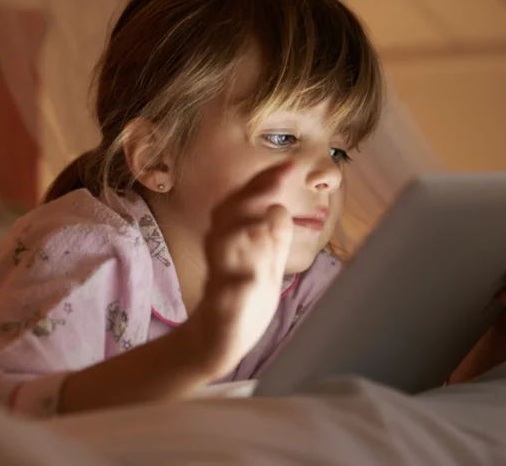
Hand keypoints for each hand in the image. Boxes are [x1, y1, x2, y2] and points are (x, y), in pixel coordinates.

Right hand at [179, 162, 293, 378]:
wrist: (215, 342)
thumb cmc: (241, 299)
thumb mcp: (264, 264)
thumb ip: (272, 238)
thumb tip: (280, 209)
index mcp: (233, 240)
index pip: (246, 204)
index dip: (265, 183)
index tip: (289, 164)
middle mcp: (224, 255)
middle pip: (233, 217)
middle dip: (256, 195)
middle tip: (283, 174)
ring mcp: (222, 282)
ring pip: (227, 250)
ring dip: (247, 230)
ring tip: (272, 213)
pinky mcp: (224, 311)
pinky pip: (229, 296)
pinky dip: (239, 287)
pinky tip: (251, 279)